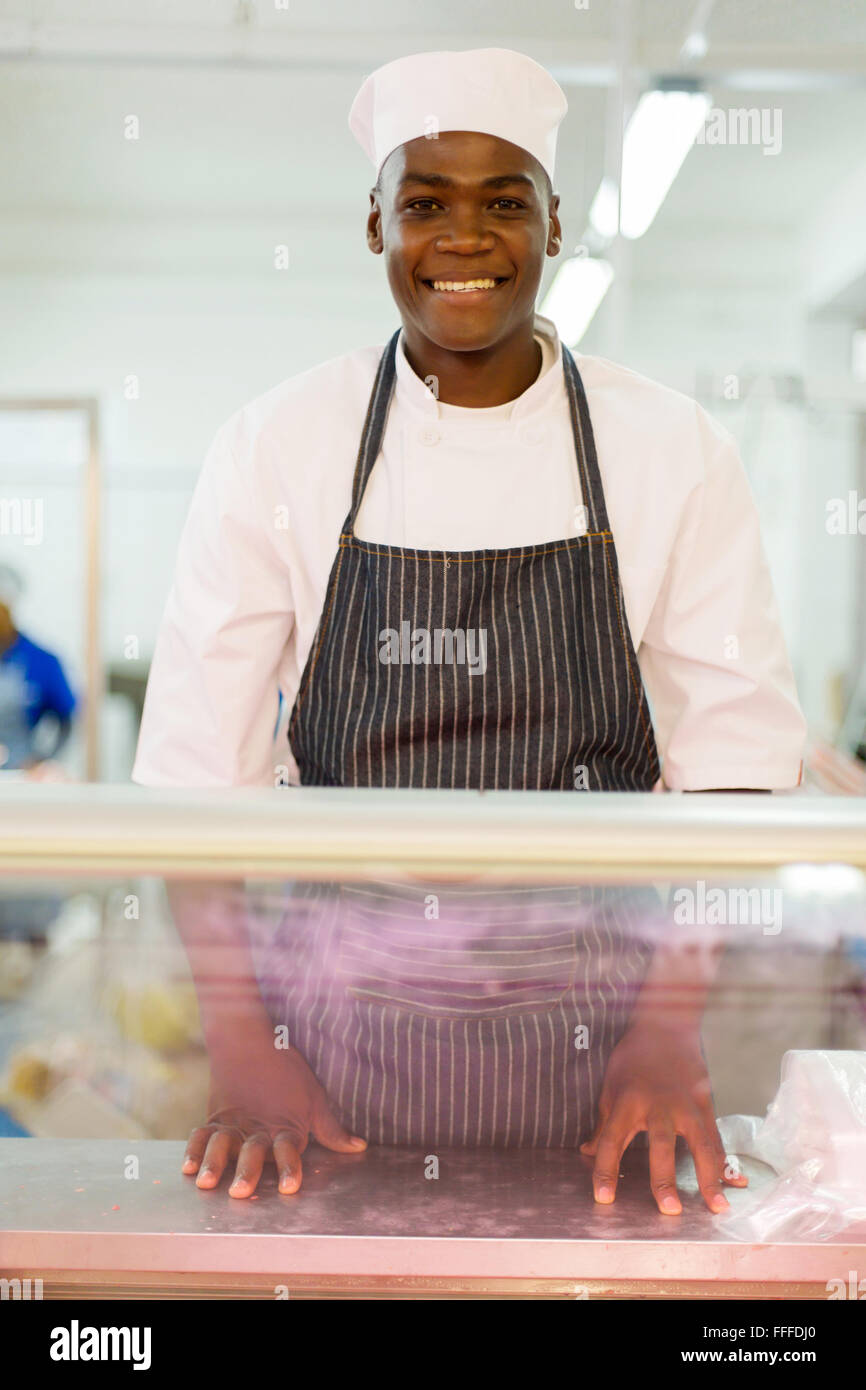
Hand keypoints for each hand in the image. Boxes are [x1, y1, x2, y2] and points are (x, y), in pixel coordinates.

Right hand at [182, 1046, 365, 1197]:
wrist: (247, 1041)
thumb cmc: (286, 1071)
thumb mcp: (315, 1099)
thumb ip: (332, 1130)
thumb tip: (359, 1148)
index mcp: (285, 1127)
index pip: (289, 1151)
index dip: (289, 1169)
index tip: (289, 1188)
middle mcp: (258, 1130)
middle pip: (252, 1153)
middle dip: (246, 1172)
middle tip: (240, 1191)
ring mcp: (233, 1125)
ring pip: (222, 1146)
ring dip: (214, 1163)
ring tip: (206, 1182)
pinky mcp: (214, 1119)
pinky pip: (201, 1135)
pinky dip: (193, 1151)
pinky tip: (187, 1169)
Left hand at [580, 1021, 747, 1214]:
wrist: (665, 1026)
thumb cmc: (632, 1058)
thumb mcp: (610, 1087)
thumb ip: (603, 1124)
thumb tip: (587, 1152)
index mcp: (627, 1101)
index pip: (611, 1141)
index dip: (605, 1171)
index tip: (604, 1199)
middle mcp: (659, 1105)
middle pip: (661, 1146)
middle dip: (664, 1179)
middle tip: (669, 1210)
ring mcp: (687, 1104)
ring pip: (700, 1145)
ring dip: (709, 1178)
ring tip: (717, 1208)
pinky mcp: (706, 1104)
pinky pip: (716, 1138)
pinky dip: (724, 1163)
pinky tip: (733, 1184)